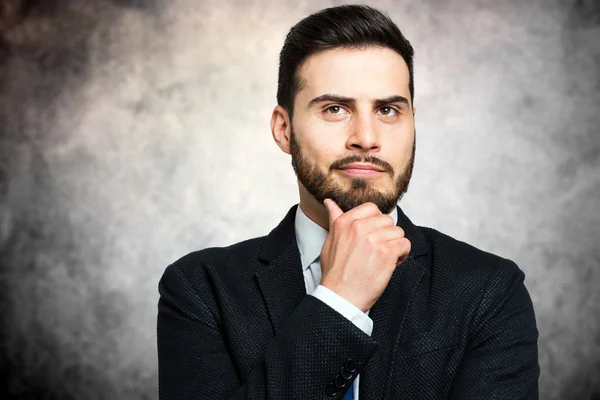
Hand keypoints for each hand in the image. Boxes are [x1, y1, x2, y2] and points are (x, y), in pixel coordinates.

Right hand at [319, 198, 410, 312]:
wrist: (340, 296)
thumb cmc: (335, 272)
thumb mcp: (329, 241)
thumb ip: (334, 220)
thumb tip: (330, 202)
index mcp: (345, 222)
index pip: (372, 208)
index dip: (377, 222)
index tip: (373, 234)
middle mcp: (359, 227)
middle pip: (387, 220)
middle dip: (387, 235)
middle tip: (379, 251)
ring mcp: (373, 239)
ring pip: (398, 232)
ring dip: (395, 245)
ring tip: (385, 258)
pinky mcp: (386, 253)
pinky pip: (405, 244)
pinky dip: (402, 255)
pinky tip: (391, 264)